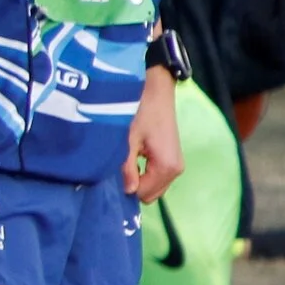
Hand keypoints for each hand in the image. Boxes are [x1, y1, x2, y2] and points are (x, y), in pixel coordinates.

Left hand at [122, 66, 183, 203]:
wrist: (156, 89)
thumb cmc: (140, 111)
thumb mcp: (127, 139)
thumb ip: (126, 167)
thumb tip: (127, 192)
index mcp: (167, 167)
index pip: (142, 194)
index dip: (123, 188)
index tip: (108, 174)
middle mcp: (176, 170)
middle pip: (148, 194)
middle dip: (131, 185)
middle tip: (114, 167)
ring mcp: (175, 165)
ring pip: (150, 186)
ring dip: (135, 178)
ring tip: (122, 159)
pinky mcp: (170, 158)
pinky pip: (153, 176)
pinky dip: (140, 172)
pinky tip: (130, 156)